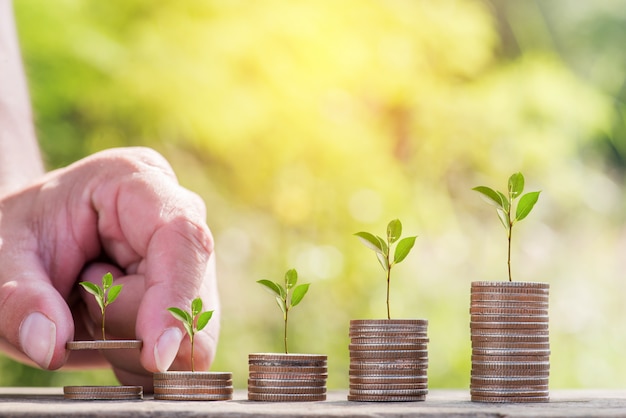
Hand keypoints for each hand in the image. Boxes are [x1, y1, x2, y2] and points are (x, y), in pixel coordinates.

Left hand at [0, 147, 218, 387]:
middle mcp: (178, 216)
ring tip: (89, 308)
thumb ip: (17, 300)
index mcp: (136, 183)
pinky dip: (138, 357)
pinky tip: (108, 330)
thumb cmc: (21, 234)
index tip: (155, 355)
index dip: (176, 295)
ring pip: (191, 332)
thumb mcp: (0, 257)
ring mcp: (190, 257)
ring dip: (130, 341)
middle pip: (189, 298)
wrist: (30, 240)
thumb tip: (50, 347)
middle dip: (128, 323)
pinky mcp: (193, 290)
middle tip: (78, 299)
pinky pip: (187, 351)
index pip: (182, 236)